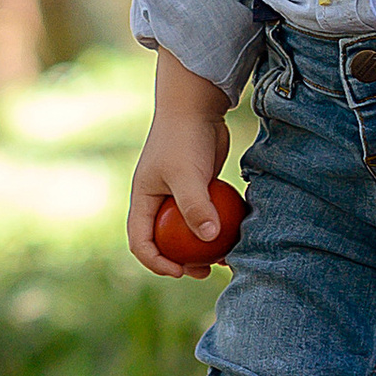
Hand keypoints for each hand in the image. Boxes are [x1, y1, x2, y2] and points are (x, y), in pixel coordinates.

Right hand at [131, 72, 233, 274]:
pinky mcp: (198, 186)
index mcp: (144, 199)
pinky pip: (205, 214)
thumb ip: (195, 206)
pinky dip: (216, 226)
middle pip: (164, 240)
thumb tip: (211, 239)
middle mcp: (157, 199)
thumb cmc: (184, 137)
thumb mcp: (186, 174)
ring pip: (187, 230)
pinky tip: (235, 235)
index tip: (179, 271)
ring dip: (202, 247)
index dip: (156, 262)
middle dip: (181, 261)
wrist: (197, 104)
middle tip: (204, 272)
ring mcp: (178, 193)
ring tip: (223, 259)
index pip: (140, 241)